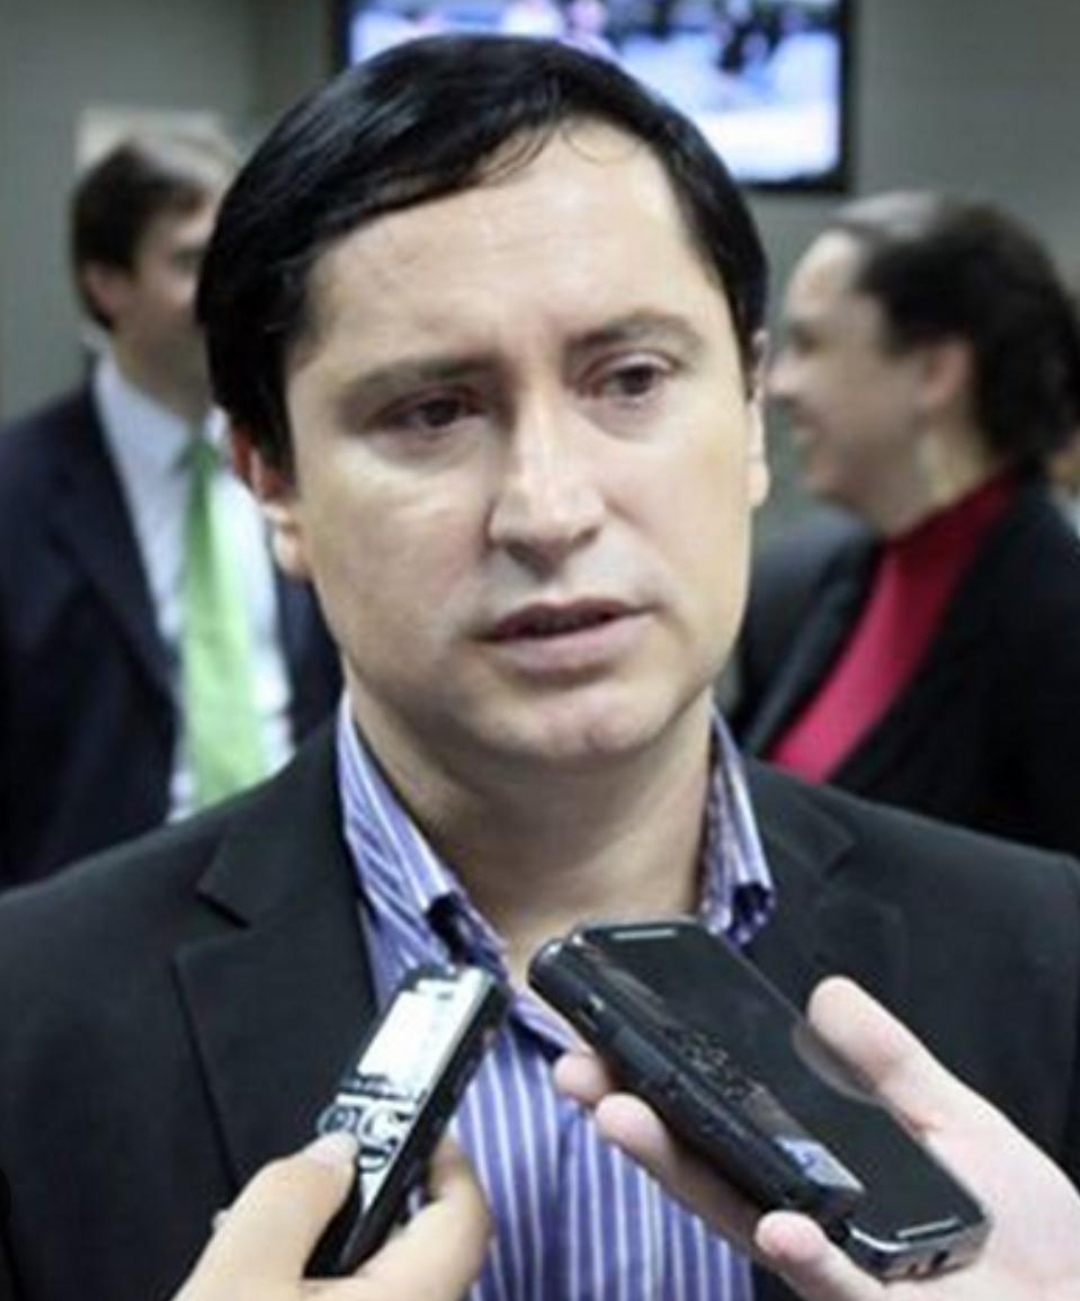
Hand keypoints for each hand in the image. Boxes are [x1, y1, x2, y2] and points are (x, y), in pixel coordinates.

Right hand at [174, 1132, 490, 1300]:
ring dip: (335, 1268)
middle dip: (369, 1215)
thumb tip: (340, 1154)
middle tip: (306, 1196)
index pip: (466, 1216)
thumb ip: (292, 1196)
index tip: (409, 1127)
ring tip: (259, 1260)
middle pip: (421, 1258)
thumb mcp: (237, 1278)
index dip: (446, 1160)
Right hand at [555, 976, 1079, 1300]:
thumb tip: (824, 992)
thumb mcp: (955, 1120)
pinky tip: (778, 1224)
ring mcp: (838, 1269)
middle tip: (578, 1073)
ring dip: (680, 1171)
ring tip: (624, 1119)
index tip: (613, 1037)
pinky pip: (835, 1284)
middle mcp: (809, 1220)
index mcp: (819, 1172)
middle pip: (705, 1166)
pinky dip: (804, 1256)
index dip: (668, 1083)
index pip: (727, 1122)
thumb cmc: (1027, 1230)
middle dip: (635, 1120)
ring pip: (743, 1219)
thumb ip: (888, 1063)